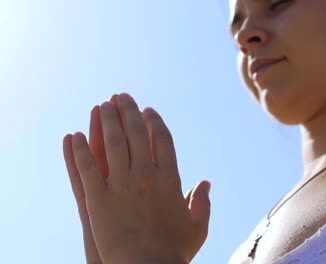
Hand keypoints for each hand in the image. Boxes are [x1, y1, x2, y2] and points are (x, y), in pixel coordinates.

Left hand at [63, 93, 210, 262]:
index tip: (147, 111)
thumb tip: (206, 183)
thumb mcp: (197, 227)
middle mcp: (146, 176)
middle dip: (128, 111)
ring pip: (112, 144)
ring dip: (106, 121)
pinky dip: (79, 150)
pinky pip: (87, 168)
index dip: (154, 121)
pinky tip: (74, 136)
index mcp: (170, 179)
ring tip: (101, 106)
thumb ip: (202, 202)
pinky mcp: (98, 200)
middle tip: (120, 96)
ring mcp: (120, 186)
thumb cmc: (174, 252)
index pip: (162, 139)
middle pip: (136, 134)